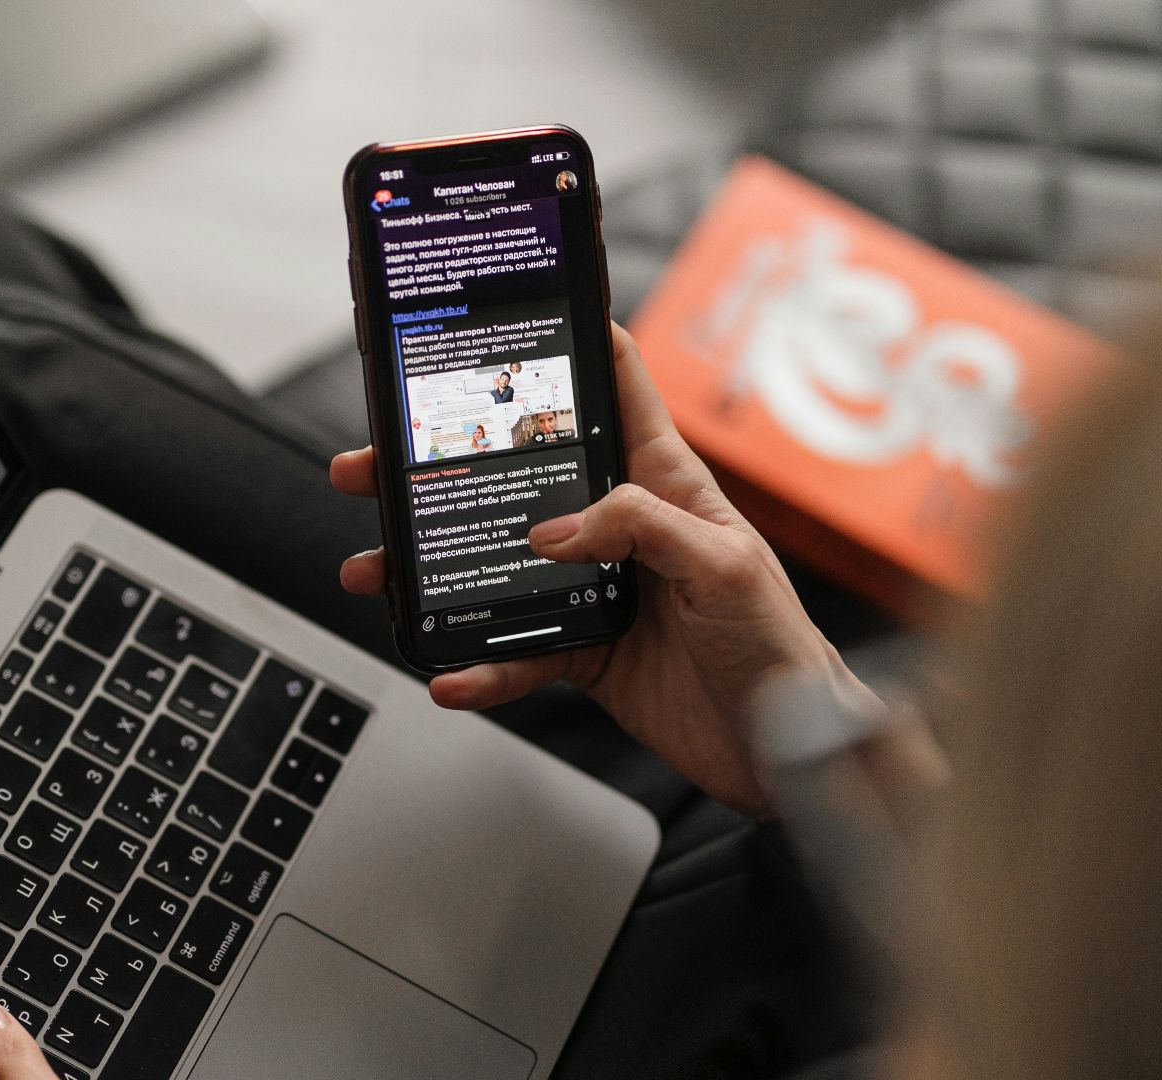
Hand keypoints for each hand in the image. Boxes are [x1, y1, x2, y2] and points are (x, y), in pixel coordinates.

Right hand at [330, 324, 877, 810]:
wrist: (785, 749)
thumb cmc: (778, 644)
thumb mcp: (724, 564)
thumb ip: (642, 528)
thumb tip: (554, 530)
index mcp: (663, 483)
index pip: (615, 390)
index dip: (571, 342)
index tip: (508, 312)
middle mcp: (618, 527)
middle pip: (518, 478)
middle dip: (442, 465)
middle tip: (377, 463)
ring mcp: (592, 588)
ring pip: (495, 565)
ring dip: (432, 569)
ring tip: (378, 571)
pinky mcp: (581, 651)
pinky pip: (514, 652)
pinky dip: (478, 665)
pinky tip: (448, 674)